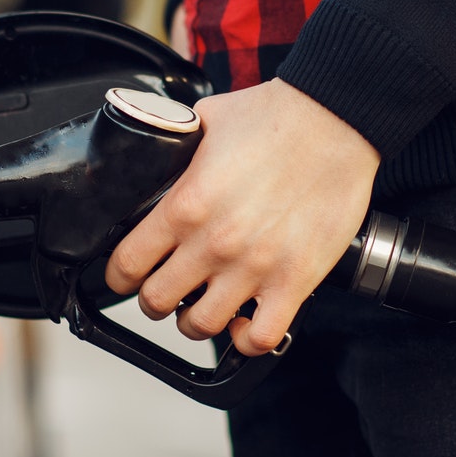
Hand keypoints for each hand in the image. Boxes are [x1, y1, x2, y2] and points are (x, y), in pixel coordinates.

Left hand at [106, 78, 378, 354]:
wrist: (337, 122)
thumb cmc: (278, 117)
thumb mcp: (204, 121)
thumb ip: (175, 148)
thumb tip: (154, 153)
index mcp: (186, 205)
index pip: (127, 264)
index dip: (119, 275)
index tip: (124, 275)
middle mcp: (215, 243)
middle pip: (156, 302)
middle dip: (153, 299)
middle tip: (163, 290)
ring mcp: (255, 268)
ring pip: (201, 326)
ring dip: (194, 321)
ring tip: (200, 308)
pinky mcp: (294, 282)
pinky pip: (259, 338)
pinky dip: (246, 339)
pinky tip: (244, 322)